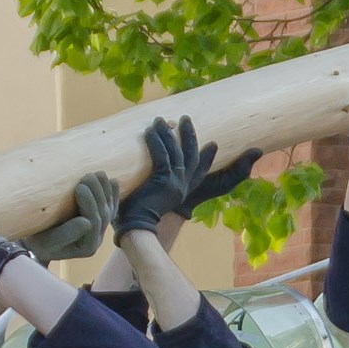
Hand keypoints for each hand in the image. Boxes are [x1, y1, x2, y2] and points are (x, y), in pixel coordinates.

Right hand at [22, 177, 113, 263]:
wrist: (37, 241)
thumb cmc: (39, 241)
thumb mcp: (47, 242)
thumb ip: (66, 235)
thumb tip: (86, 223)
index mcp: (87, 247)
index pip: (93, 223)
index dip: (89, 204)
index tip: (80, 187)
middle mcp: (97, 239)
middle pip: (103, 214)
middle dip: (97, 194)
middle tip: (88, 176)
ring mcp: (100, 229)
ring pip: (109, 208)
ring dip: (105, 190)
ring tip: (98, 173)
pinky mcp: (99, 219)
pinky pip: (111, 206)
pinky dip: (112, 193)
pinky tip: (112, 181)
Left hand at [120, 116, 257, 235]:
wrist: (136, 228)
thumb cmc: (137, 216)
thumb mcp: (153, 201)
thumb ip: (154, 189)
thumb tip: (142, 179)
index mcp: (182, 192)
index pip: (199, 171)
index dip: (206, 158)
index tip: (213, 145)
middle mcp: (183, 186)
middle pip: (192, 156)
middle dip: (190, 136)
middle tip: (186, 119)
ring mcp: (174, 184)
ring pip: (177, 152)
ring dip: (169, 134)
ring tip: (161, 120)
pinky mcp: (163, 181)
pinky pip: (162, 156)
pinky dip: (156, 142)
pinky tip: (150, 131)